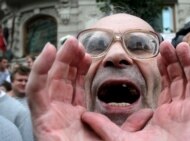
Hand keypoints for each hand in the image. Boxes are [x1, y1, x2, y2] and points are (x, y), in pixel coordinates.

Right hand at [26, 37, 153, 140]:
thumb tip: (148, 113)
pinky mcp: (40, 119)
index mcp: (78, 117)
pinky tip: (49, 51)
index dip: (82, 70)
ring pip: (52, 80)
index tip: (91, 56)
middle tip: (79, 44)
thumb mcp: (119, 139)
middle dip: (71, 60)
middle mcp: (62, 114)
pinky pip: (37, 90)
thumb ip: (131, 126)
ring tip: (69, 43)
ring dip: (59, 60)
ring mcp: (50, 115)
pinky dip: (40, 69)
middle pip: (65, 80)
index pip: (78, 87)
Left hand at [82, 41, 189, 140]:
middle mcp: (180, 110)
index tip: (158, 55)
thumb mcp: (123, 140)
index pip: (166, 86)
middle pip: (178, 79)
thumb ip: (106, 127)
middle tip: (166, 45)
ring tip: (179, 45)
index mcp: (164, 116)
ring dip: (185, 61)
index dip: (163, 70)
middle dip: (173, 61)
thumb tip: (86, 117)